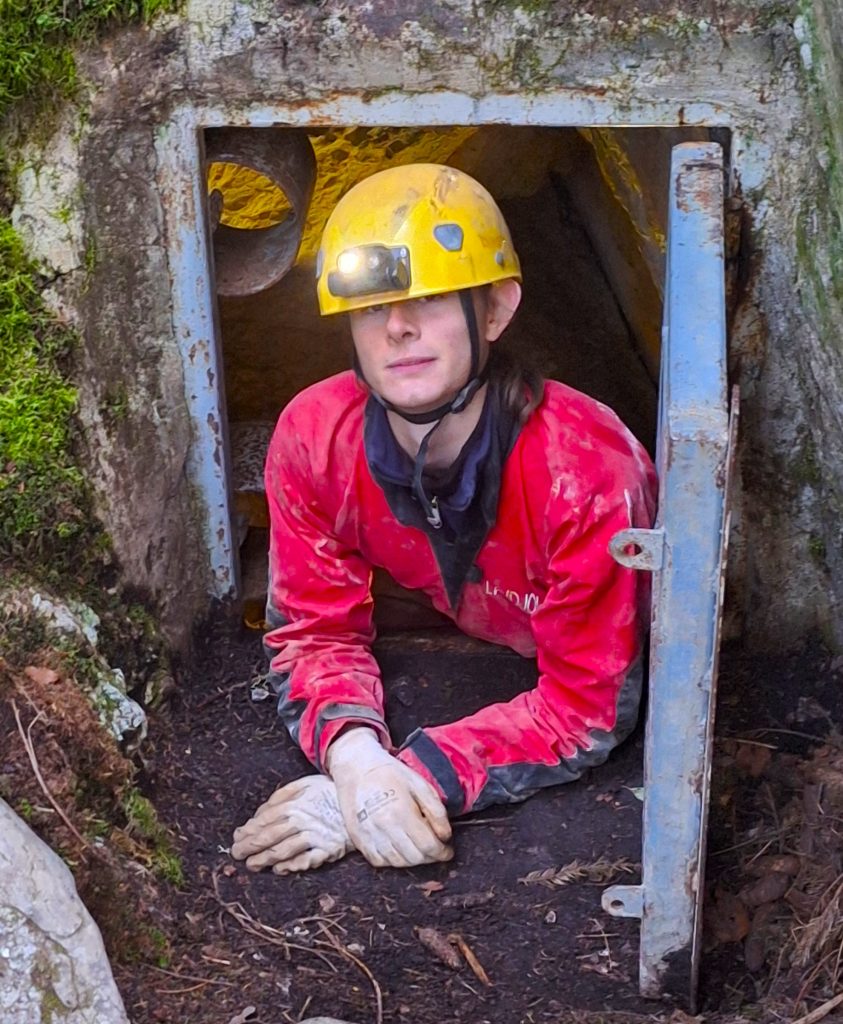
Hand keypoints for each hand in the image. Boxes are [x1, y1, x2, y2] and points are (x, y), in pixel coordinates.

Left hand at [231, 775, 352, 873]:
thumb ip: (280, 796)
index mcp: (294, 804)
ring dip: (265, 859)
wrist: (362, 799)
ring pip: (284, 851)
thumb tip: (260, 813)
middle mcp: (302, 821)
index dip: (248, 831)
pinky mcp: (328, 850)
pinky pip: (306, 861)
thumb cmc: (329, 790)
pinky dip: (291, 866)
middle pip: (270, 837)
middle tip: (237, 855)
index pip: (264, 820)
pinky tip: (279, 869)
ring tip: (252, 865)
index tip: (236, 838)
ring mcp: (315, 836)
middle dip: (250, 847)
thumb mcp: (304, 784)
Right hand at [326, 728, 452, 868]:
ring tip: (419, 848)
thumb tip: (445, 836)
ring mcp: (368, 835)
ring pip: (397, 863)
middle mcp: (383, 828)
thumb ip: (436, 811)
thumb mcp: (420, 784)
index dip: (442, 852)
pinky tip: (400, 848)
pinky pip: (379, 861)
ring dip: (412, 860)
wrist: (356, 768)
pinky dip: (393, 860)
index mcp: (401, 812)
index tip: (448, 851)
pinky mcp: (358, 839)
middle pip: (413, 858)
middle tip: (436, 849)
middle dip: (430, 857)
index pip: (428, 846)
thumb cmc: (390, 773)